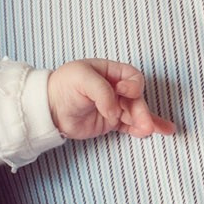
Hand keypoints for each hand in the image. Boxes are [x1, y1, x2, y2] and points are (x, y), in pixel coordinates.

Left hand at [47, 59, 175, 140]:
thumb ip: (102, 92)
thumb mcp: (81, 78)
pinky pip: (130, 125)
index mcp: (111, 72)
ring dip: (146, 121)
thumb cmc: (63, 85)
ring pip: (136, 113)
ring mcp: (114, 106)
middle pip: (137, 98)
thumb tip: (115, 113)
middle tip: (144, 123)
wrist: (48, 107)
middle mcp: (116, 88)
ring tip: (151, 130)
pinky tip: (156, 131)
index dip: (132, 86)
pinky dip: (141, 128)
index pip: (133, 77)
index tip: (120, 92)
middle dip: (142, 110)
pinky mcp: (111, 122)